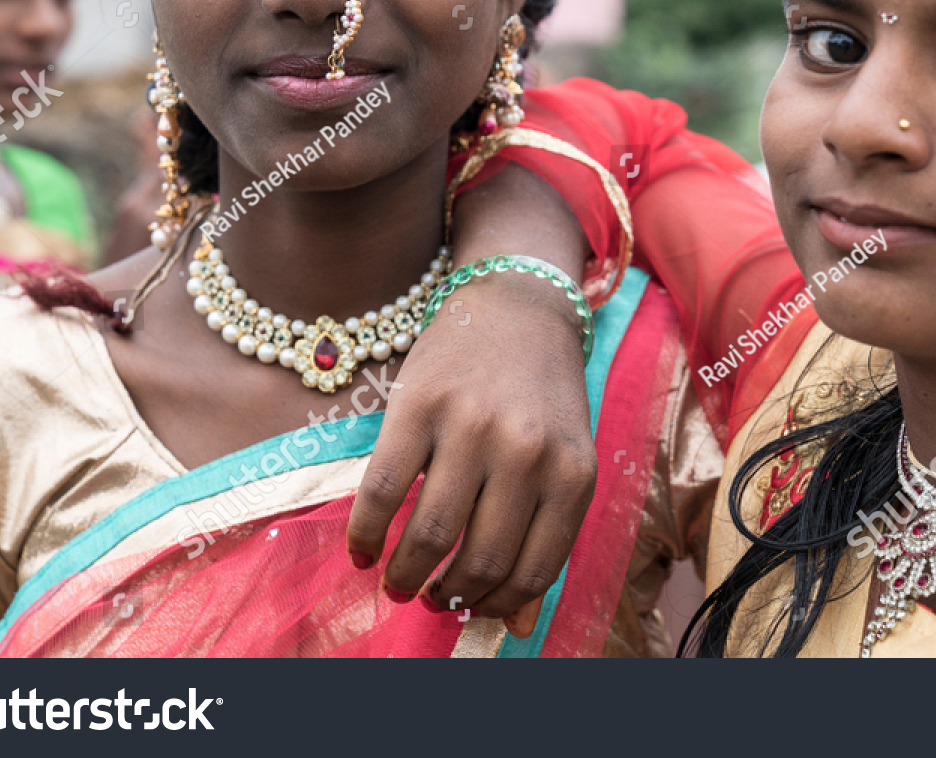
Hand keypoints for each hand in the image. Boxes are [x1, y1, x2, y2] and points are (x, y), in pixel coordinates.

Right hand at [345, 268, 596, 621]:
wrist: (518, 306)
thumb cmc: (543, 396)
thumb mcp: (565, 463)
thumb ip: (546, 539)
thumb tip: (515, 628)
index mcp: (573, 473)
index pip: (533, 570)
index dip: (496, 604)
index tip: (471, 610)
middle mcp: (526, 453)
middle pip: (478, 560)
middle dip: (449, 596)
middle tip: (430, 599)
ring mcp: (470, 427)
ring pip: (427, 535)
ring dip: (405, 575)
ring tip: (398, 582)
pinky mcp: (418, 406)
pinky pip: (382, 491)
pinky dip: (364, 534)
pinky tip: (361, 550)